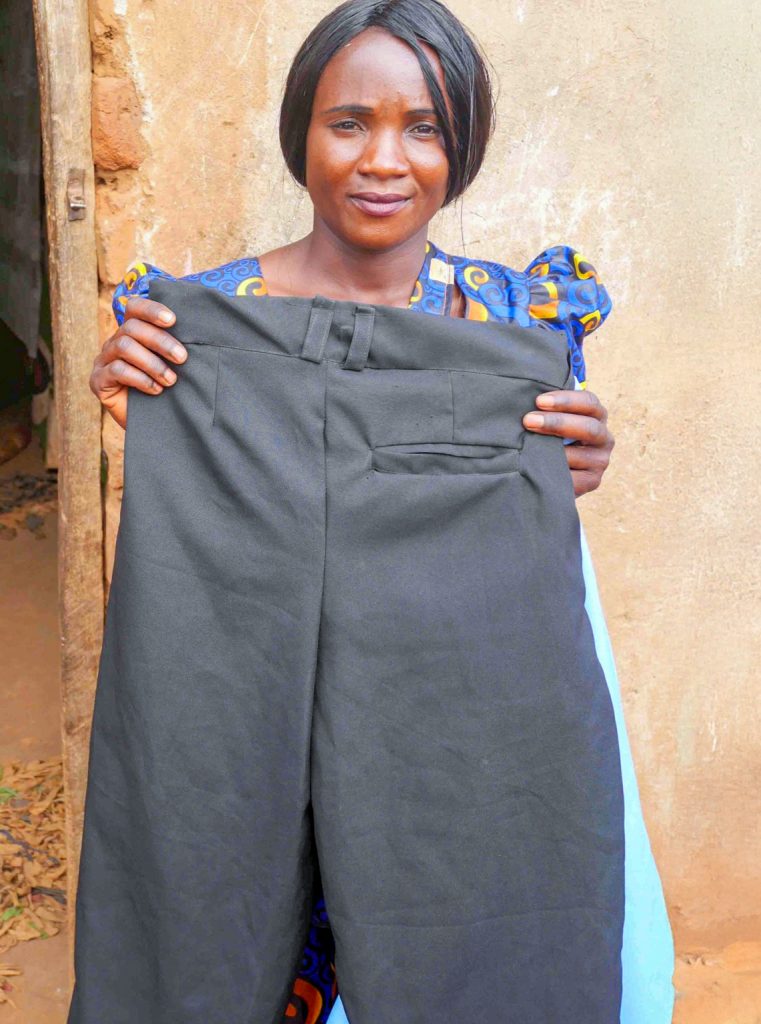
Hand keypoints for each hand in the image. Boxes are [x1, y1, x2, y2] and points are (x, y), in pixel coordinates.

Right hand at [90, 297, 185, 428]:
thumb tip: (202, 333)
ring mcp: (103, 361)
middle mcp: (114, 343)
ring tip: (171, 380)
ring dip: (152, 363)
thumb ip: (177, 349)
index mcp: (132, 334)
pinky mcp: (97, 381)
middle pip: (132, 328)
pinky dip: (140, 379)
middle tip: (182, 358)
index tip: (173, 320)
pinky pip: (117, 370)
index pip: (135, 308)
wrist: (153, 426)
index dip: (152, 309)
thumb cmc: (167, 393)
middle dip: (161, 342)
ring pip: (124, 347)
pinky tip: (156, 390)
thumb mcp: (173, 367)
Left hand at [522, 389, 613, 497]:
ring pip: (579, 455)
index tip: (539, 401)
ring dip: (550, 451)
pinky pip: (574, 479)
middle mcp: (604, 438)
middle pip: (588, 427)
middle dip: (557, 423)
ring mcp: (600, 461)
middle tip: (528, 420)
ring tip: (526, 447)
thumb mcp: (553, 420)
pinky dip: (554, 474)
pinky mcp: (592, 481)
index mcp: (597, 416)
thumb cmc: (550, 438)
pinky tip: (536, 469)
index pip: (589, 402)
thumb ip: (548, 408)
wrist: (553, 473)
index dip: (565, 400)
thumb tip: (526, 395)